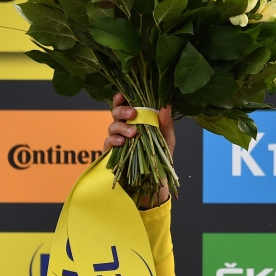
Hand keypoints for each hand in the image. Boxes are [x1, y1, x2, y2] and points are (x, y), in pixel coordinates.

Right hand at [104, 92, 176, 207]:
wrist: (156, 180)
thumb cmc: (160, 156)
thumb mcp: (167, 139)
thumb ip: (166, 123)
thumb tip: (166, 105)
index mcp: (136, 121)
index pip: (125, 105)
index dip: (121, 98)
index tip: (123, 95)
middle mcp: (124, 128)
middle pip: (116, 112)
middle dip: (122, 110)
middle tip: (133, 113)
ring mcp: (117, 140)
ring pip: (112, 126)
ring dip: (122, 127)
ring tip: (133, 133)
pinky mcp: (111, 153)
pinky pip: (108, 142)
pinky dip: (114, 140)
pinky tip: (123, 142)